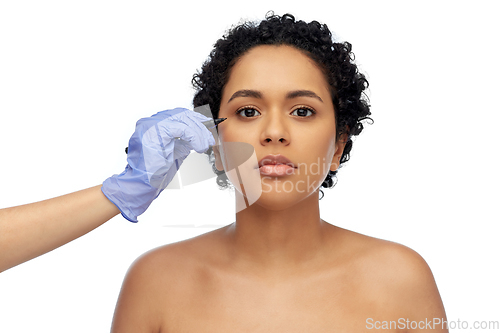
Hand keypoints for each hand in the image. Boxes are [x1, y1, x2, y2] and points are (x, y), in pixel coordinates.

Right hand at [101, 108, 215, 221]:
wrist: (142, 183)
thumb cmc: (154, 171)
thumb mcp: (173, 151)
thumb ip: (184, 141)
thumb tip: (200, 135)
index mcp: (153, 123)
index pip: (178, 114)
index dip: (196, 120)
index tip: (208, 127)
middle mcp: (150, 121)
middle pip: (182, 114)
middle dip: (200, 126)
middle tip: (210, 138)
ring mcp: (151, 124)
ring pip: (184, 120)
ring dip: (200, 132)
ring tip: (206, 144)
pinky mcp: (156, 131)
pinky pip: (183, 129)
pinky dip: (195, 137)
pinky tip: (200, 147)